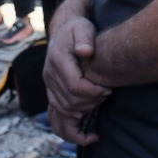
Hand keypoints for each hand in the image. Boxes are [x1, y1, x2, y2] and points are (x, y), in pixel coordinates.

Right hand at [43, 15, 110, 144]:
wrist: (63, 30)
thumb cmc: (77, 29)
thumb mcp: (83, 27)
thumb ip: (85, 39)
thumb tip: (86, 51)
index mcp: (57, 60)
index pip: (74, 86)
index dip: (93, 91)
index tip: (108, 88)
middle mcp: (49, 75)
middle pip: (70, 101)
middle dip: (92, 101)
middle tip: (107, 93)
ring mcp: (49, 85)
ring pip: (63, 111)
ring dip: (84, 111)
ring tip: (100, 102)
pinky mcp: (52, 92)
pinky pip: (56, 116)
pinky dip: (70, 127)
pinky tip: (86, 130)